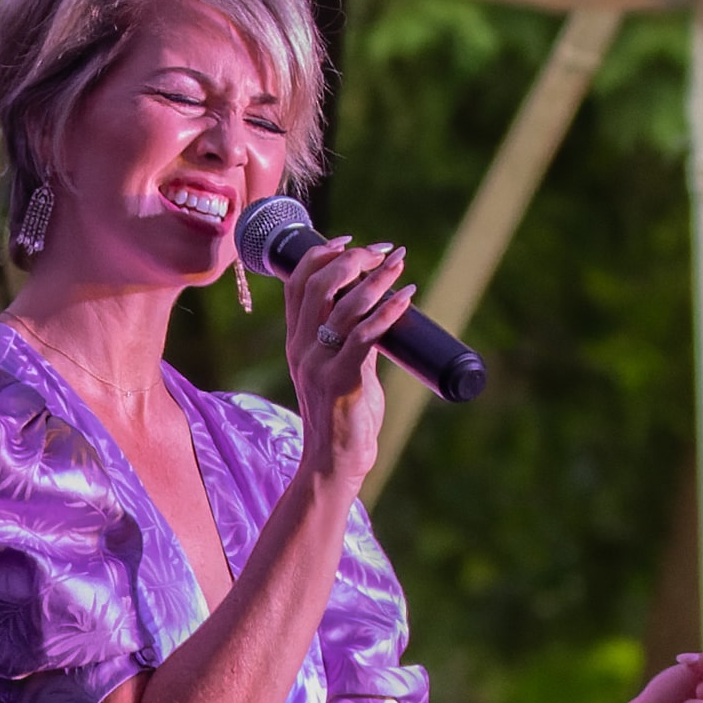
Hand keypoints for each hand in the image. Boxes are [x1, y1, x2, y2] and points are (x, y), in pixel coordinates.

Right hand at [281, 232, 413, 475]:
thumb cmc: (343, 415)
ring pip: (342, 306)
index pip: (297, 283)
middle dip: (353, 258)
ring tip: (400, 264)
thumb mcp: (338, 369)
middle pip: (317, 284)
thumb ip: (351, 339)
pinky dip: (388, 311)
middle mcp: (301, 348)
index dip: (320, 253)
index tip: (349, 241)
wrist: (334, 461)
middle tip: (383, 251)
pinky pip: (364, 336)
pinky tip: (407, 297)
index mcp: (296, 341)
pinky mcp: (341, 380)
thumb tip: (378, 308)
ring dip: (376, 278)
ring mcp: (318, 365)